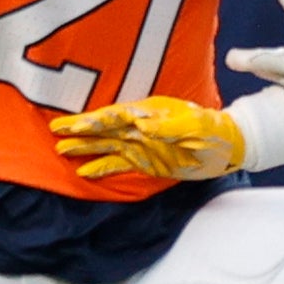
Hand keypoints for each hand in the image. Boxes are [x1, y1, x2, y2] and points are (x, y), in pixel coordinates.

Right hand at [51, 87, 283, 180]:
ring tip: (61, 149)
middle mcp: (141, 127)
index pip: (116, 116)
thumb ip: (168, 126)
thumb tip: (142, 124)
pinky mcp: (146, 161)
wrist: (228, 145)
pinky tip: (83, 171)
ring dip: (85, 148)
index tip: (74, 123)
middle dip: (80, 130)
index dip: (95, 120)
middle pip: (104, 128)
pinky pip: (119, 164)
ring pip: (106, 145)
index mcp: (150, 113)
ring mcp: (142, 144)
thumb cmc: (213, 131)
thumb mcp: (194, 126)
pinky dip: (101, 167)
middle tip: (55, 131)